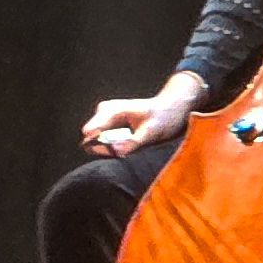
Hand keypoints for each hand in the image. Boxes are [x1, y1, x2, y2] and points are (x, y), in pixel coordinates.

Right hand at [81, 83, 199, 155]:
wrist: (172, 108)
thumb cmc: (163, 117)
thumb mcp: (151, 132)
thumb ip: (132, 142)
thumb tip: (114, 151)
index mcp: (111, 111)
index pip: (90, 132)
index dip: (98, 147)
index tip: (115, 154)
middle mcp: (104, 112)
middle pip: (92, 138)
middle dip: (105, 149)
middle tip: (128, 152)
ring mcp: (106, 117)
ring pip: (98, 140)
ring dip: (111, 148)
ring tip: (132, 147)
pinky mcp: (111, 124)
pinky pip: (105, 139)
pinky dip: (116, 146)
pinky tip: (131, 145)